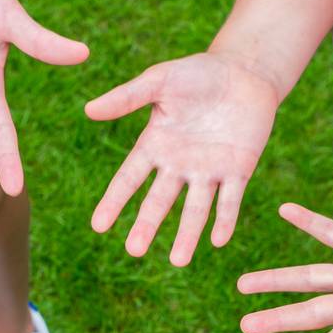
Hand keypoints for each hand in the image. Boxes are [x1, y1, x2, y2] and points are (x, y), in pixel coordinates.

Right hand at [87, 51, 278, 265]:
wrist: (244, 72)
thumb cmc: (198, 73)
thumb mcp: (160, 80)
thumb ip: (127, 97)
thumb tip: (88, 110)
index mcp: (155, 145)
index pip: (129, 179)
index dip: (113, 202)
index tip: (98, 226)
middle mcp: (179, 165)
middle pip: (159, 202)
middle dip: (146, 225)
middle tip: (133, 251)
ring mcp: (209, 171)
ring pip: (195, 209)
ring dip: (187, 235)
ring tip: (178, 261)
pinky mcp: (238, 170)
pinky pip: (230, 200)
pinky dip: (225, 219)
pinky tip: (218, 240)